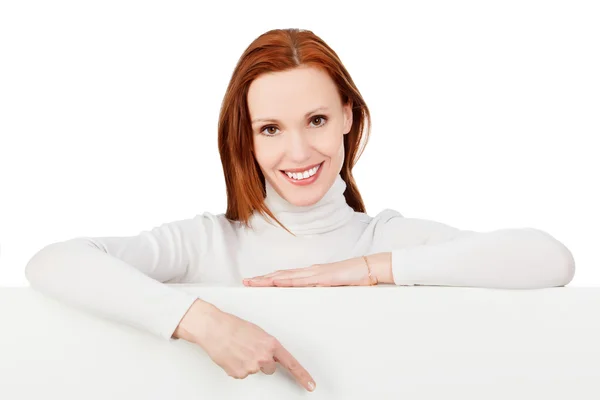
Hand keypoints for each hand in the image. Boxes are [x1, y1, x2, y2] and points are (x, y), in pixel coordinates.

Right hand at [177, 300, 315, 390]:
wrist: (214, 328)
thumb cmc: (234, 326)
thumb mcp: (257, 332)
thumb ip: (267, 346)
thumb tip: (269, 354)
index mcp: (271, 345)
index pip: (291, 364)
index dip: (303, 376)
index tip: (311, 385)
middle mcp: (263, 357)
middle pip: (270, 368)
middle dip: (262, 362)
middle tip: (249, 349)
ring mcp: (251, 367)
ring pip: (255, 370)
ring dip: (248, 362)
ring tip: (238, 350)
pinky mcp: (239, 374)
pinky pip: (242, 373)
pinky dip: (237, 366)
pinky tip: (232, 355)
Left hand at [243, 255, 379, 286]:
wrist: (368, 268)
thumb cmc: (353, 278)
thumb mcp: (333, 287)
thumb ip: (321, 290)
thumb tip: (310, 296)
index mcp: (311, 275)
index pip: (285, 277)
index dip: (269, 279)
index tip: (255, 282)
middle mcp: (309, 272)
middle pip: (280, 275)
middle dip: (262, 279)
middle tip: (245, 282)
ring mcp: (315, 273)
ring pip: (286, 276)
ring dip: (269, 279)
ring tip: (254, 282)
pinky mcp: (322, 277)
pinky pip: (301, 280)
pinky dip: (287, 280)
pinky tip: (276, 281)